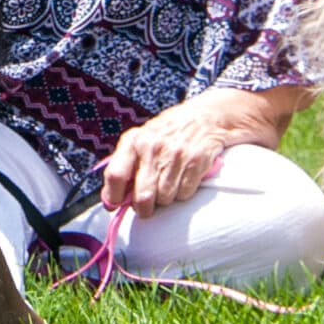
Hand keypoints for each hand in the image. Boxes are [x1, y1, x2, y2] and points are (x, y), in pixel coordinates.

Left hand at [96, 90, 282, 216]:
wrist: (211, 114)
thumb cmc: (173, 131)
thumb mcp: (145, 137)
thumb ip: (128, 163)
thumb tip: (113, 198)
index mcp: (134, 140)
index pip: (115, 175)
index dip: (112, 196)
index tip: (114, 206)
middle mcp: (152, 146)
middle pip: (142, 196)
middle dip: (144, 209)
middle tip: (147, 209)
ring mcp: (175, 154)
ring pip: (165, 199)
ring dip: (168, 199)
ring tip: (171, 183)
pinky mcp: (197, 161)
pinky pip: (185, 194)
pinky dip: (185, 192)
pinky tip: (186, 178)